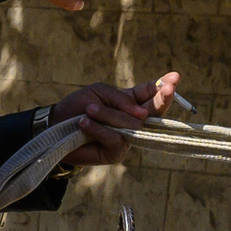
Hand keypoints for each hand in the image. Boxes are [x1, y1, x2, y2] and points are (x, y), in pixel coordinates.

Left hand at [50, 74, 181, 165]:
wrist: (56, 126)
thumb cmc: (77, 107)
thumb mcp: (98, 93)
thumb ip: (121, 99)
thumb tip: (143, 113)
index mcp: (130, 102)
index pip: (151, 94)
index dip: (164, 87)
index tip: (175, 78)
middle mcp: (133, 120)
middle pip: (154, 111)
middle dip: (162, 99)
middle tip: (168, 89)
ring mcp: (127, 138)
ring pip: (131, 124)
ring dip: (108, 115)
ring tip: (88, 109)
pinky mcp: (116, 153)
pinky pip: (116, 139)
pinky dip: (99, 129)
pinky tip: (84, 123)